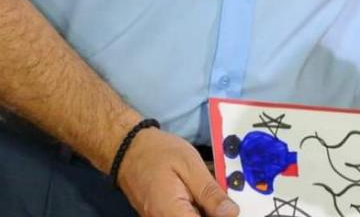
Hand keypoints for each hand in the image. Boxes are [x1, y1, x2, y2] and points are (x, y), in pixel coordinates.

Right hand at [117, 129, 239, 216]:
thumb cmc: (157, 152)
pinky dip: (195, 207)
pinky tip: (199, 194)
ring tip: (209, 193)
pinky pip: (183, 215)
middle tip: (222, 197)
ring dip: (205, 209)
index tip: (230, 209)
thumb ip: (210, 192)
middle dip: (213, 212)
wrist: (128, 149)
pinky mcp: (160, 216)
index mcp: (172, 214)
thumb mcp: (189, 165)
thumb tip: (232, 213)